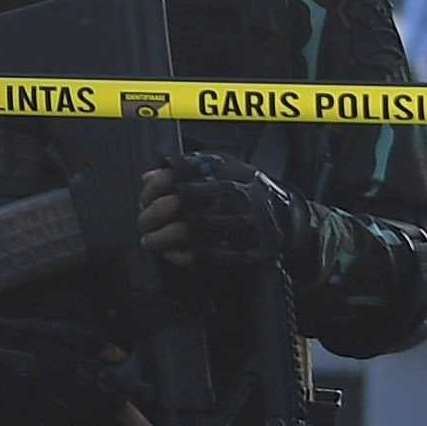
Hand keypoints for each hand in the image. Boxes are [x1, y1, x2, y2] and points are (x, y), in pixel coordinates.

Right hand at [0, 288, 156, 425]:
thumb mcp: (40, 323)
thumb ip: (82, 338)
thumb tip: (121, 355)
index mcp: (52, 361)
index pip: (104, 395)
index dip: (134, 421)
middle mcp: (40, 389)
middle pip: (91, 416)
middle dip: (105, 415)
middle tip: (105, 407)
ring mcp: (23, 408)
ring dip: (81, 419)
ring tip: (70, 400)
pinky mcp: (8, 421)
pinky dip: (55, 425)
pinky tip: (47, 409)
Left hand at [145, 155, 307, 279]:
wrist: (284, 214)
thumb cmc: (241, 189)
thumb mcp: (219, 169)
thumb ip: (184, 169)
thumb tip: (148, 178)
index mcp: (225, 170)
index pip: (181, 170)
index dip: (156, 185)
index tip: (144, 197)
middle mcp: (234, 193)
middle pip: (184, 198)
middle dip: (154, 211)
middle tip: (142, 221)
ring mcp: (242, 221)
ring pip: (194, 227)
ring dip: (163, 236)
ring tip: (149, 241)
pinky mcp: (248, 248)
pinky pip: (211, 255)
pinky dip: (185, 256)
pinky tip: (171, 254)